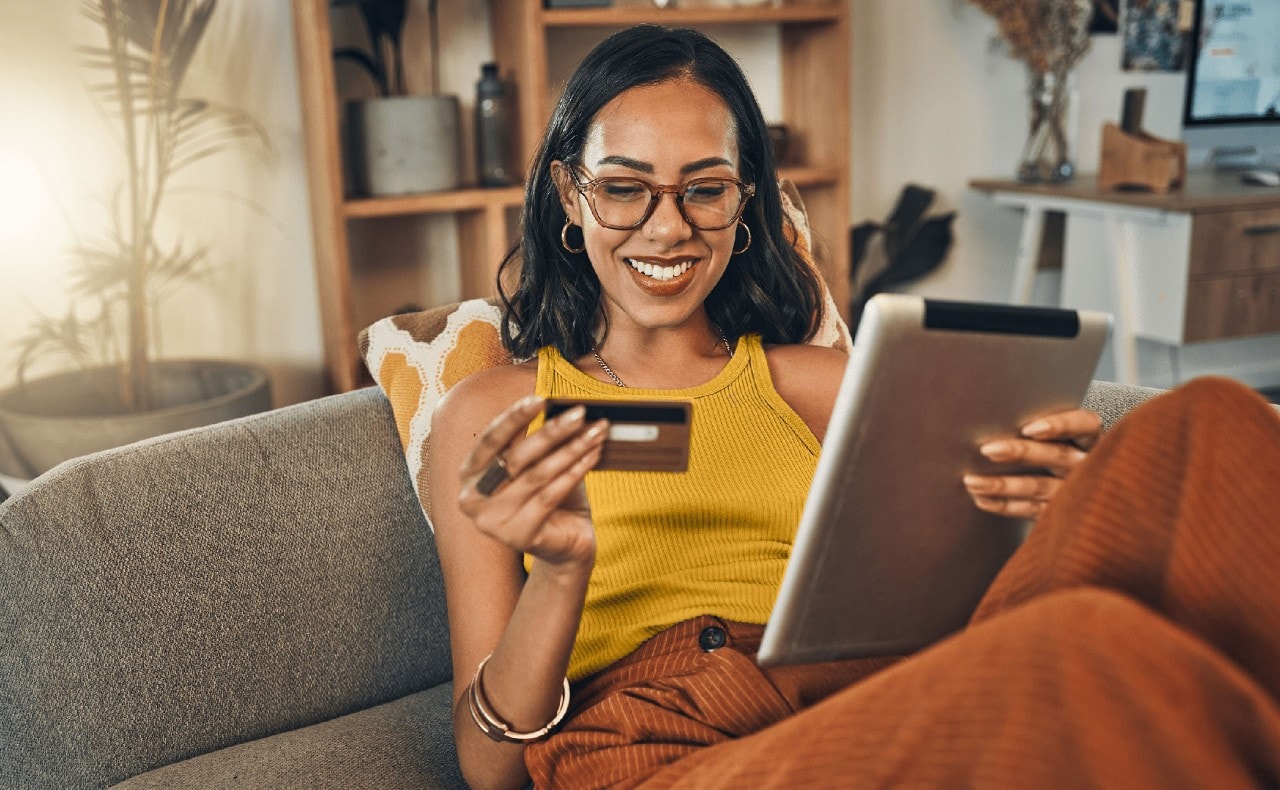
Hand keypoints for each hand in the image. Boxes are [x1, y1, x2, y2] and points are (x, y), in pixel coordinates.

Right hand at [457, 395, 608, 570]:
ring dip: (571, 449)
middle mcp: (472, 499)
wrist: (565, 545)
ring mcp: (493, 521)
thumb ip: (537, 442)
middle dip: (551, 431)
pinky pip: (551, 495)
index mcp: (469, 474)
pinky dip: (575, 472)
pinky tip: (593, 455)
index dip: (514, 417)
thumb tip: (560, 407)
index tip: (540, 398)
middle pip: (516, 456)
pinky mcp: (518, 536)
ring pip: (537, 475)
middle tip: (579, 413)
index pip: (490, 439)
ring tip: (595, 431)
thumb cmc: (548, 499)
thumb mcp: (538, 464)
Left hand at [962, 408, 1101, 518]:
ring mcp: (1076, 492)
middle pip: (1056, 455)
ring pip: (1039, 486)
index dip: (1060, 425)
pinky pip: (1031, 510)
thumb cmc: (1054, 448)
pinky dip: (1004, 505)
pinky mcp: (1060, 513)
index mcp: (1090, 439)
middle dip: (1020, 452)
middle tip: (987, 450)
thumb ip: (1035, 428)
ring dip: (1002, 484)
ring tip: (972, 481)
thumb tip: (990, 418)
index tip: (1029, 428)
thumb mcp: (1057, 436)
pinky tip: (981, 500)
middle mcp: (1087, 465)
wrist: (1084, 495)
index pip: (1084, 425)